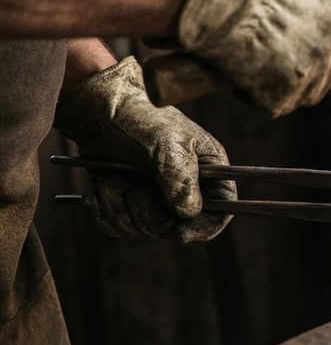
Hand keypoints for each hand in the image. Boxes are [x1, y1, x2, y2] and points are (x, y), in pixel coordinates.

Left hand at [55, 57, 235, 241]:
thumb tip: (189, 212)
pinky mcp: (127, 205)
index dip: (199, 227)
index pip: (218, 214)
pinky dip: (103, 213)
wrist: (97, 112)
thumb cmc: (140, 120)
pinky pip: (118, 229)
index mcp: (209, 174)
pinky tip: (98, 191)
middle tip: (132, 191)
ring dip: (119, 209)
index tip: (175, 228)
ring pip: (142, 232)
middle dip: (147, 216)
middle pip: (176, 230)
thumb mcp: (166, 144)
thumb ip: (181, 178)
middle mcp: (185, 191)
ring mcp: (155, 201)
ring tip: (111, 179)